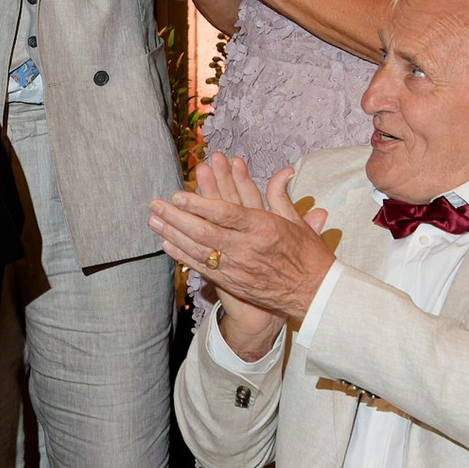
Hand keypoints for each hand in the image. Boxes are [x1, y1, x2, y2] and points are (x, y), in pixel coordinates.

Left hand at [146, 152, 333, 339]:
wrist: (315, 295)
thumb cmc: (309, 256)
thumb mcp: (297, 223)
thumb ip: (281, 197)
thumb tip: (283, 171)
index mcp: (263, 228)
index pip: (225, 213)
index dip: (199, 204)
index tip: (178, 195)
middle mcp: (247, 248)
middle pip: (204, 231)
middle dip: (176, 216)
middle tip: (155, 204)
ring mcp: (237, 268)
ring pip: (198, 250)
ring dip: (173, 234)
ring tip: (153, 220)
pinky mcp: (232, 283)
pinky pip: (202, 268)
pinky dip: (182, 256)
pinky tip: (166, 244)